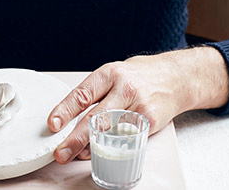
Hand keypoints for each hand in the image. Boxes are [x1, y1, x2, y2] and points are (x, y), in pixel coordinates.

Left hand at [47, 47, 228, 162]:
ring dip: (91, 146)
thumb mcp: (113, 74)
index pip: (82, 93)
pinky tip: (102, 152)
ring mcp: (139, 106)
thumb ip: (96, 93)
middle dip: (75, 138)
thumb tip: (71, 117)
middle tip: (60, 152)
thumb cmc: (139, 76)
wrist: (175, 77)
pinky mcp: (150, 121)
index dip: (65, 110)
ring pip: (110, 131)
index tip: (53, 124)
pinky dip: (112, 148)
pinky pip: (128, 139)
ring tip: (76, 155)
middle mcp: (124, 89)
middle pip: (95, 117)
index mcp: (109, 74)